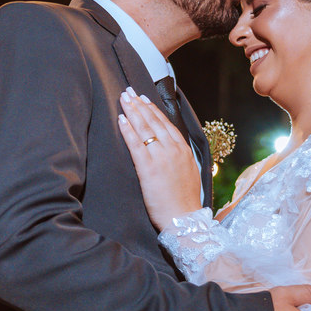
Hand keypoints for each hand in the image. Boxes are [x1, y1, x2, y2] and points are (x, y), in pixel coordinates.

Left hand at [118, 87, 202, 229]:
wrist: (184, 218)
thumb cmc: (184, 201)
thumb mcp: (190, 173)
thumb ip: (181, 158)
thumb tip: (173, 150)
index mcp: (184, 150)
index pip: (166, 124)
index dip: (153, 110)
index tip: (143, 99)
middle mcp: (173, 149)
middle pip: (154, 121)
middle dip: (139, 104)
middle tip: (128, 91)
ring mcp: (161, 157)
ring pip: (145, 128)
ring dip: (132, 111)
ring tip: (123, 98)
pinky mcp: (149, 168)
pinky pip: (136, 144)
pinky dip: (128, 130)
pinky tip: (121, 119)